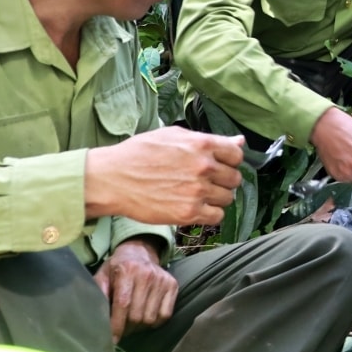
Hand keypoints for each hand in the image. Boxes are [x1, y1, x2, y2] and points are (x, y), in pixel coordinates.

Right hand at [85, 127, 243, 226]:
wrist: (113, 178)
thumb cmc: (139, 154)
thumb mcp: (174, 135)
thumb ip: (208, 139)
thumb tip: (238, 141)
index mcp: (202, 144)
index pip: (237, 154)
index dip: (230, 160)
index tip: (221, 165)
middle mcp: (204, 167)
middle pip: (235, 178)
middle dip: (224, 180)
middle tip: (207, 181)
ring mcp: (197, 191)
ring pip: (228, 198)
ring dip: (217, 197)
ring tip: (198, 194)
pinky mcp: (188, 212)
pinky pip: (217, 216)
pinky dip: (210, 214)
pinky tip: (196, 207)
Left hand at [93, 236, 177, 340]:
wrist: (139, 252)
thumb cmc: (117, 268)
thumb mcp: (102, 276)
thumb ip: (99, 295)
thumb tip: (96, 319)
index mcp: (127, 270)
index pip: (123, 305)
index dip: (117, 326)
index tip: (112, 340)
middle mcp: (147, 274)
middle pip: (137, 315)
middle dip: (127, 328)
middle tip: (121, 329)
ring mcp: (162, 280)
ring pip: (151, 318)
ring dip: (140, 327)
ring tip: (132, 322)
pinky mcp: (173, 285)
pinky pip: (165, 315)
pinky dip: (155, 322)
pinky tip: (146, 317)